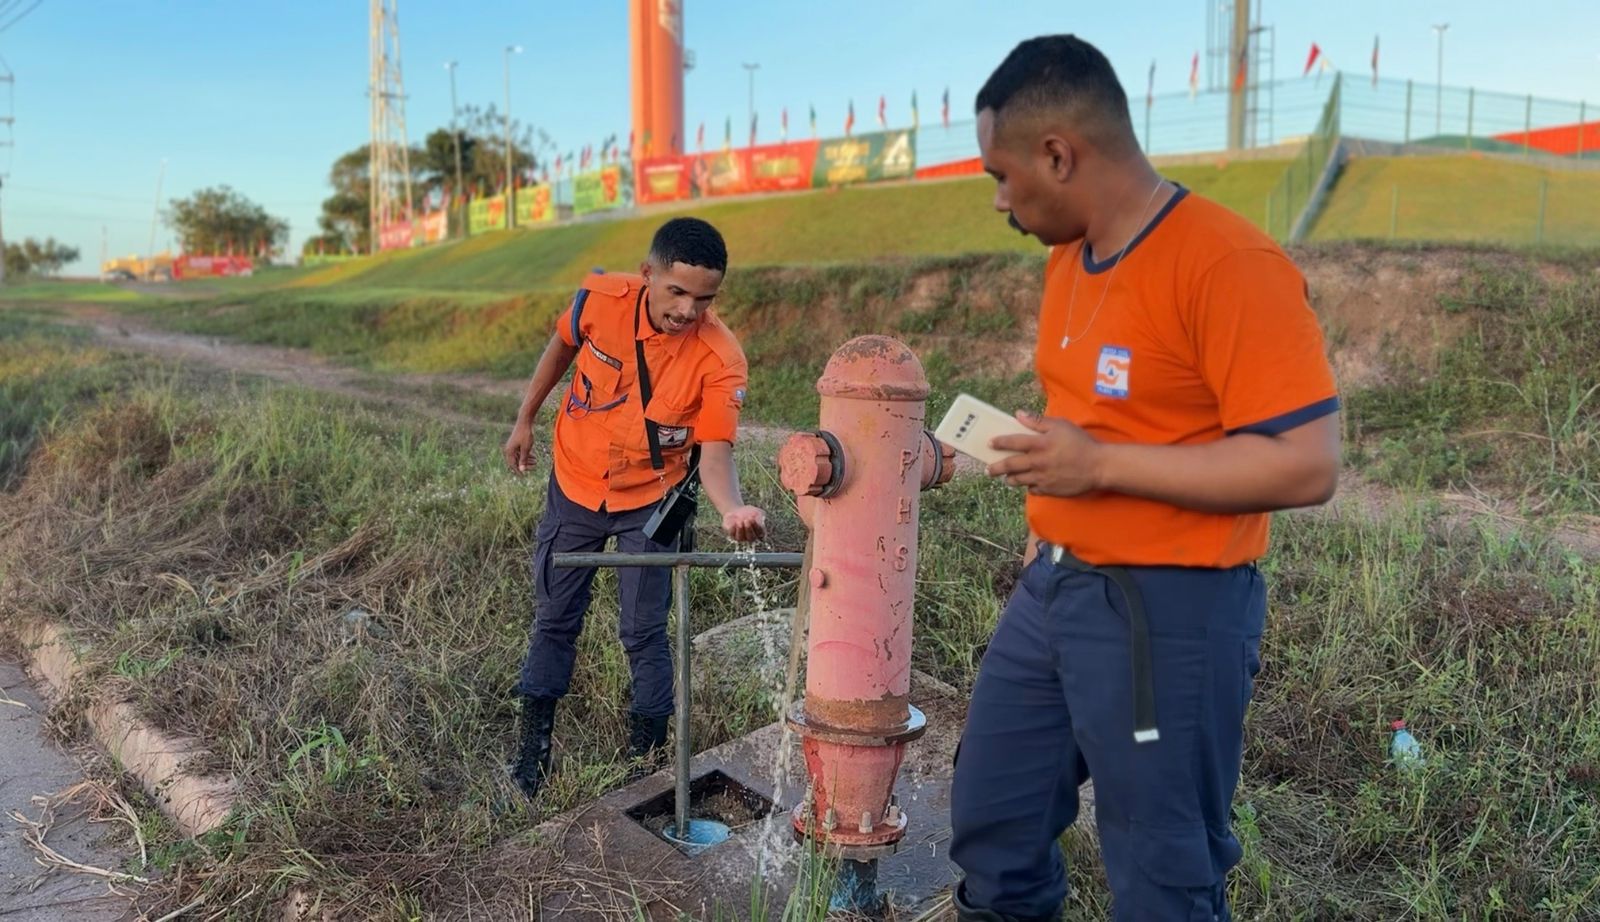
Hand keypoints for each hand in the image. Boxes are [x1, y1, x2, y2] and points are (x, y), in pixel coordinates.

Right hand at [503, 423, 535, 474]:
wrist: (525, 422)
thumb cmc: (525, 434)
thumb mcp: (526, 448)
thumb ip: (523, 459)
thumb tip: (522, 469)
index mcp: (509, 451)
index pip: (512, 465)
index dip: (518, 471)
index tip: (524, 476)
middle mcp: (509, 449)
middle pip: (516, 461)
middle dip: (525, 465)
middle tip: (534, 467)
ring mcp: (512, 446)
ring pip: (519, 456)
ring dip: (527, 460)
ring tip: (536, 462)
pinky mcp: (516, 443)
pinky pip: (520, 452)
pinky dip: (526, 455)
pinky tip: (534, 457)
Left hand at [721, 505, 766, 542]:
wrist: (738, 511)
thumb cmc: (750, 512)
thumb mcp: (757, 511)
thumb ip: (760, 516)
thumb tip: (759, 520)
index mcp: (759, 533)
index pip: (760, 533)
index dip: (757, 527)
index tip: (753, 518)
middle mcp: (750, 537)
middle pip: (751, 538)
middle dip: (749, 529)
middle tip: (747, 520)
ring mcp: (741, 538)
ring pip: (740, 538)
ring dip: (740, 530)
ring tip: (740, 521)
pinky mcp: (732, 535)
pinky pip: (732, 534)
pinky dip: (733, 528)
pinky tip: (734, 522)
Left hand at [987, 412, 1104, 496]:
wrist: (1098, 467)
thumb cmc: (1080, 443)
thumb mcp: (1061, 426)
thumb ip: (1038, 421)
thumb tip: (1018, 414)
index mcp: (1040, 444)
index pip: (1013, 442)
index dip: (999, 443)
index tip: (989, 444)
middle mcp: (1037, 462)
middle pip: (1010, 466)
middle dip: (996, 468)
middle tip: (988, 470)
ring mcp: (1042, 478)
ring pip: (1019, 481)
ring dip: (1010, 479)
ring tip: (1005, 478)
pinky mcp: (1049, 490)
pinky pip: (1033, 490)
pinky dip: (1029, 486)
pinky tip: (1028, 484)